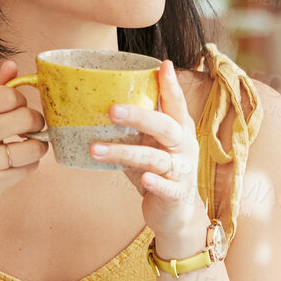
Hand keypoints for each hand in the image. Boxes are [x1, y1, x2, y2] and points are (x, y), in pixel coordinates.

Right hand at [0, 59, 46, 221]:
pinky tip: (18, 162)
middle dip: (35, 121)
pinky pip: (29, 168)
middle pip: (24, 117)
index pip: (8, 95)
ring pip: (32, 146)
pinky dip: (30, 164)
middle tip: (30, 126)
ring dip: (38, 145)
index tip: (17, 108)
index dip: (20, 100)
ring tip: (28, 145)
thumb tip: (12, 67)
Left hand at [92, 57, 208, 254]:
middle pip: (166, 127)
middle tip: (111, 110)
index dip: (171, 86)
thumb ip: (138, 125)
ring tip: (95, 149)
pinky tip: (142, 179)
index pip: (176, 104)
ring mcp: (183, 172)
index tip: (162, 66)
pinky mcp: (177, 195)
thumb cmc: (157, 173)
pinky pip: (168, 188)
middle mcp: (184, 147)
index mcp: (179, 130)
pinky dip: (156, 183)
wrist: (174, 214)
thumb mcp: (150, 145)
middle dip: (140, 117)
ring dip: (125, 153)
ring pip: (156, 159)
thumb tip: (104, 97)